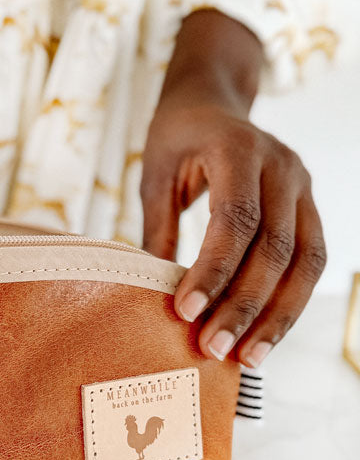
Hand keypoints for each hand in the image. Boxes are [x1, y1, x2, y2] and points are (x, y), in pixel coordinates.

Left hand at [140, 10, 326, 367]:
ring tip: (248, 359)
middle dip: (244, 305)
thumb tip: (148, 297)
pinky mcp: (310, 205)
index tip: (185, 311)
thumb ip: (158, 230)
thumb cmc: (177, 136)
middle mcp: (281, 164)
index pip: (234, 219)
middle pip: (274, 247)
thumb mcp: (155, 173)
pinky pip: (311, 261)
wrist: (213, 100)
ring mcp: (302, 184)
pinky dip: (290, 302)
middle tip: (213, 349)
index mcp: (238, 147)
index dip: (213, 269)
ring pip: (304, 261)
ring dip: (277, 315)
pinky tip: (267, 335)